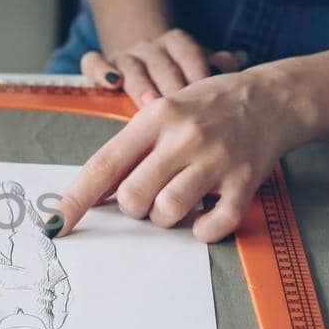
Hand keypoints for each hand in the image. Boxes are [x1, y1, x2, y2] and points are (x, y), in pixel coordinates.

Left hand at [51, 66, 314, 242]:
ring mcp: (216, 160)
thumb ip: (132, 148)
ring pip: (168, 212)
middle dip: (134, 207)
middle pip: (134, 197)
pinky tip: (204, 215)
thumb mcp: (164, 111)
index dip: (75, 199)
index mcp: (155, 118)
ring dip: (167, 218)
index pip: (103, 165)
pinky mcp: (245, 182)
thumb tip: (96, 193)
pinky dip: (203, 230)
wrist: (273, 98)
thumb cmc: (208, 107)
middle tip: (151, 194)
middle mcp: (184, 137)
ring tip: (179, 199)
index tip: (55, 225)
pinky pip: (213, 226)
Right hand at [80, 29, 239, 107]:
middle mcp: (150, 45)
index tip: (206, 98)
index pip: (190, 54)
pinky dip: (100, 70)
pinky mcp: (99, 63)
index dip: (197, 74)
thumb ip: (217, 66)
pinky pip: (93, 62)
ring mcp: (124, 54)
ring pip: (131, 66)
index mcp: (178, 43)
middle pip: (161, 64)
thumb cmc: (180, 75)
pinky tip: (111, 83)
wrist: (145, 62)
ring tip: (149, 103)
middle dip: (170, 87)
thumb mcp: (201, 67)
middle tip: (181, 111)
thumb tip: (228, 64)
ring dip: (141, 84)